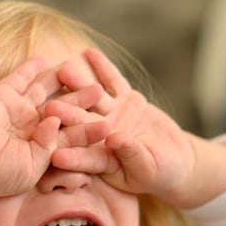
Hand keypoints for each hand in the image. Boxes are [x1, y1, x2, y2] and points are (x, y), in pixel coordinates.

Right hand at [0, 57, 106, 198]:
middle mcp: (32, 127)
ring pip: (44, 91)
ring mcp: (17, 110)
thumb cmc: (0, 175)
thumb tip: (57, 121)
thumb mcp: (32, 168)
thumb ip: (49, 146)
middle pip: (62, 109)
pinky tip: (43, 59)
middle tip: (99, 91)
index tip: (109, 126)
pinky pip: (19, 79)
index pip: (71, 136)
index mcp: (43, 147)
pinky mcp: (2, 97)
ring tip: (77, 68)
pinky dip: (30, 68)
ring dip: (61, 80)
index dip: (89, 130)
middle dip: (81, 100)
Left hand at [46, 49, 195, 202]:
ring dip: (77, 84)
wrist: (175, 157)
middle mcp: (100, 136)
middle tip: (50, 106)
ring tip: (64, 69)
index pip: (83, 158)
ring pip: (92, 98)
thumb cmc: (162, 172)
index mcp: (102, 160)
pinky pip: (112, 81)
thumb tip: (113, 139)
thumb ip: (131, 154)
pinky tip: (90, 53)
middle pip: (81, 124)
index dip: (71, 157)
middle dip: (67, 114)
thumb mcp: (148, 167)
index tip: (56, 155)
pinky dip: (102, 68)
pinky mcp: (123, 99)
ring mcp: (111, 115)